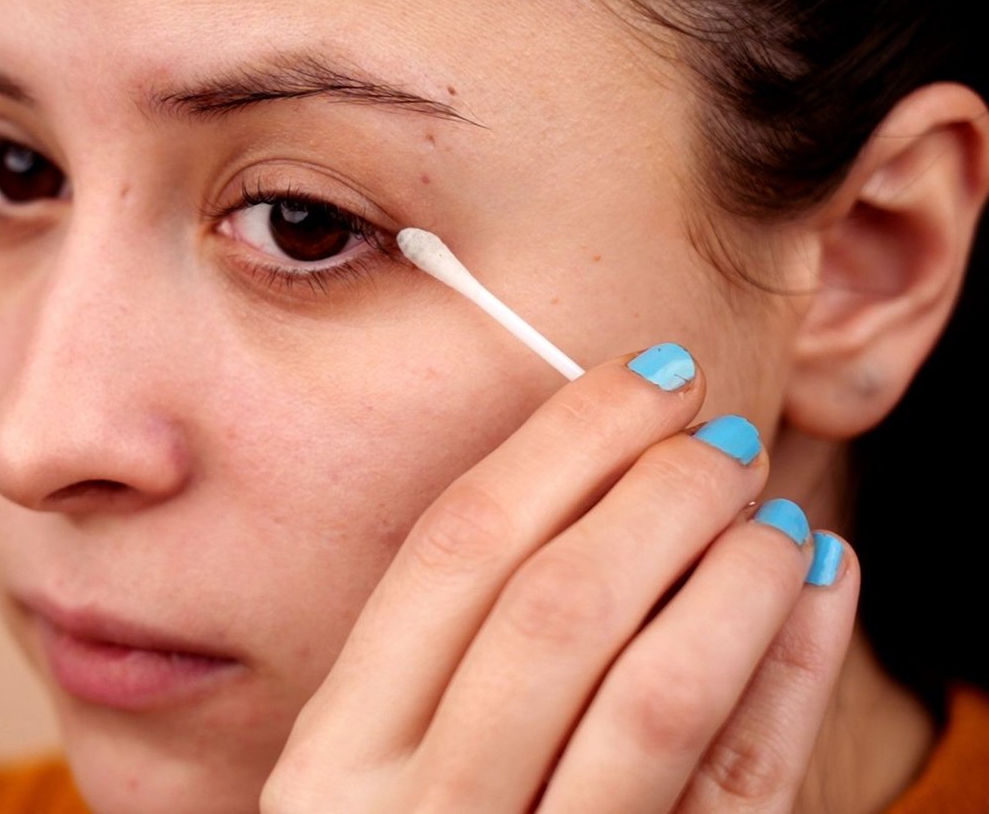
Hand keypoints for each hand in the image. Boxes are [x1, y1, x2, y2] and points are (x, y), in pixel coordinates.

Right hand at [261, 345, 857, 812]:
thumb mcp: (362, 784)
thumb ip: (427, 671)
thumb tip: (572, 486)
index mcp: (332, 759)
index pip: (453, 553)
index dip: (561, 446)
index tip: (642, 379)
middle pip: (553, 607)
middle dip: (653, 495)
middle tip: (720, 435)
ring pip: (652, 697)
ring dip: (731, 575)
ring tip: (771, 503)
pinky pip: (736, 790)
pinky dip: (792, 673)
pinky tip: (818, 586)